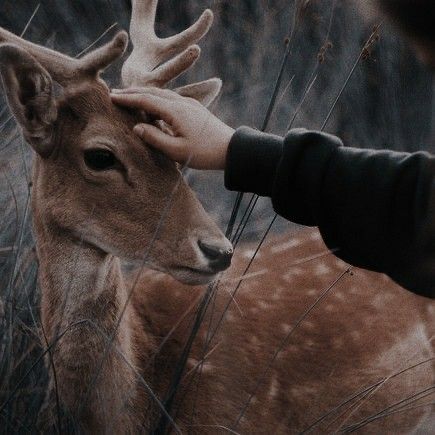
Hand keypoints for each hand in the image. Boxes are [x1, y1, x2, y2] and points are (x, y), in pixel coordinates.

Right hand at [110, 87, 234, 169]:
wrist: (231, 149)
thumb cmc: (204, 153)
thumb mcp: (177, 151)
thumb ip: (154, 138)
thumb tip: (136, 127)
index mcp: (175, 111)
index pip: (145, 100)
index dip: (127, 99)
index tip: (110, 97)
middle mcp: (181, 102)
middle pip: (152, 92)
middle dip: (132, 92)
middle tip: (114, 93)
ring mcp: (189, 104)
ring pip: (162, 94)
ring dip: (144, 95)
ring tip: (130, 98)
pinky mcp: (194, 109)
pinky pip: (170, 99)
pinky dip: (156, 99)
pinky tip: (153, 106)